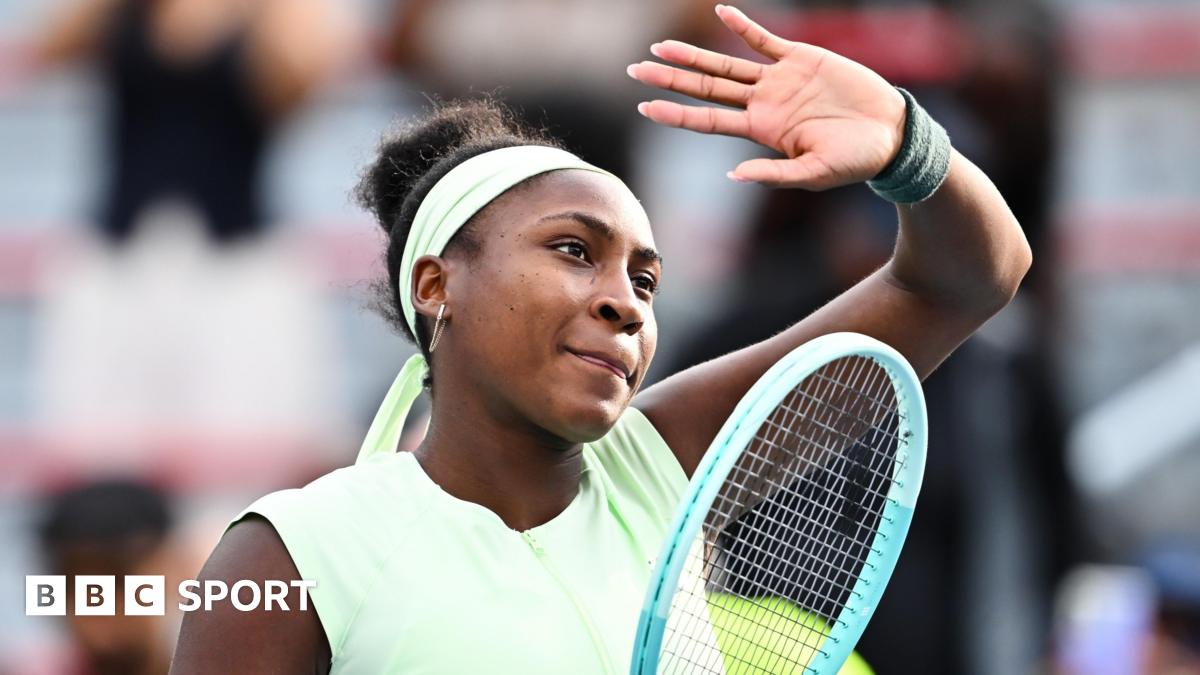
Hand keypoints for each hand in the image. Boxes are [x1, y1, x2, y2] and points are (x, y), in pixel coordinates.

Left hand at [627, 4, 905, 189]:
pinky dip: (743, 25)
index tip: (643, 107)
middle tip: (633, 70)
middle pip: (706, 88)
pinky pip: (765, 39)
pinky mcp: (801, 57)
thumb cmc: (854, 161)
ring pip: (726, 64)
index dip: (675, 113)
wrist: (890, 133)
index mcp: (760, 131)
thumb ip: (773, 174)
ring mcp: (779, 79)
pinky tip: (721, 11)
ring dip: (694, 56)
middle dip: (670, 79)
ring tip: (660, 47)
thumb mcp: (813, 174)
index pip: (707, 120)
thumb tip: (732, 175)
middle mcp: (762, 103)